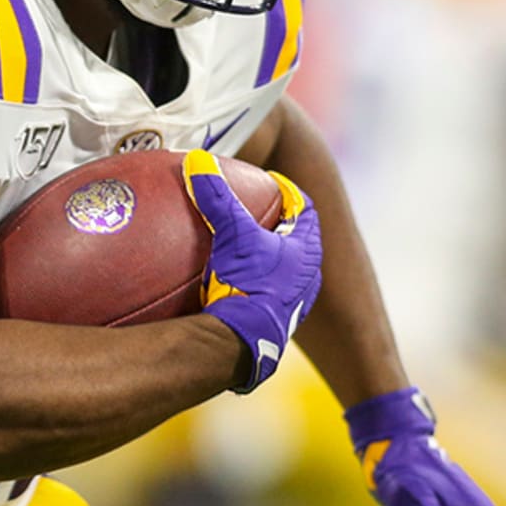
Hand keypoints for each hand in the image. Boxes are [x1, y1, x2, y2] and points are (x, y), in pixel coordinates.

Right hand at [182, 149, 322, 392]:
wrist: (242, 344)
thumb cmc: (248, 286)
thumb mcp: (233, 235)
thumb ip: (218, 197)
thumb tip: (198, 160)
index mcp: (307, 251)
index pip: (304, 209)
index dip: (288, 191)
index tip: (269, 181)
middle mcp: (307, 277)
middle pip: (295, 239)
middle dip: (275, 223)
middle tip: (252, 209)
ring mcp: (292, 303)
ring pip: (283, 269)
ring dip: (265, 256)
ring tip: (238, 245)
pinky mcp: (273, 324)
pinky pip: (264, 293)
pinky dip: (250, 282)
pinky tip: (226, 282)